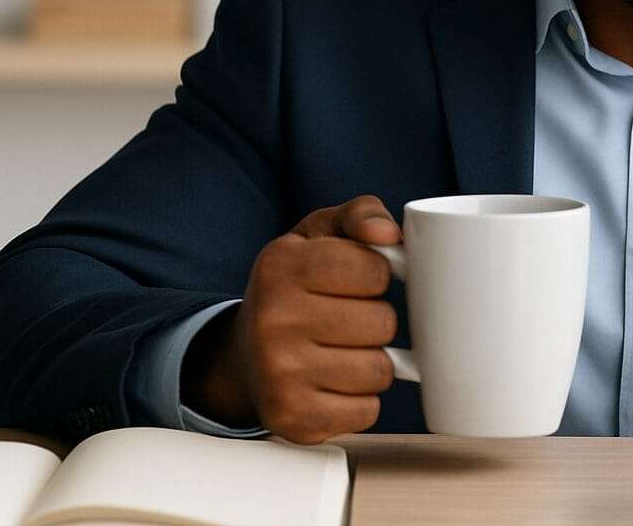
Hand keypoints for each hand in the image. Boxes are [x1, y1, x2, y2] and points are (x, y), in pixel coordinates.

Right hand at [181, 195, 401, 444]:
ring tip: (341, 350)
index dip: (376, 276)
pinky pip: (367, 412)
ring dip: (372, 361)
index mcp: (280, 266)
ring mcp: (278, 374)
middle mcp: (272, 320)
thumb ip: (361, 214)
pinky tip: (334, 383)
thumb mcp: (320, 234)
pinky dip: (361, 400)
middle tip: (347, 319)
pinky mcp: (291, 418)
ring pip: (379, 370)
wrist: (243, 355)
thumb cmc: (296, 287)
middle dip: (376, 321)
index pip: (374, 270)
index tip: (356, 280)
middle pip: (382, 323)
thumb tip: (388, 233)